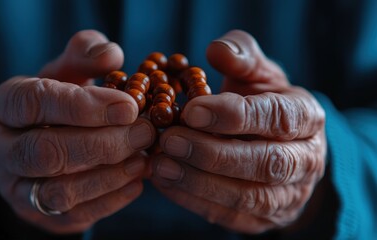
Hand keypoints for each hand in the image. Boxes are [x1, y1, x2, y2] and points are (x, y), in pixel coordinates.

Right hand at [0, 30, 155, 232]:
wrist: (43, 146)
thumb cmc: (59, 104)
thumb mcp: (67, 73)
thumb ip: (85, 56)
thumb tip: (111, 54)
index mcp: (6, 105)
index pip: (33, 102)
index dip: (82, 105)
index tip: (129, 106)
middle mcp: (2, 149)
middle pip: (45, 151)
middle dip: (102, 144)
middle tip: (144, 133)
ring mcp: (17, 187)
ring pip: (58, 190)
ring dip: (108, 176)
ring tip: (144, 159)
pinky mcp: (39, 214)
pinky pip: (74, 215)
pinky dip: (110, 200)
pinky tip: (137, 182)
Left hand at [150, 30, 325, 232]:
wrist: (281, 148)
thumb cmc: (263, 104)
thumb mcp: (258, 74)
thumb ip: (242, 57)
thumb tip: (216, 50)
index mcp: (307, 117)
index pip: (278, 118)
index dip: (236, 115)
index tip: (193, 111)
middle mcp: (306, 161)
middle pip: (266, 163)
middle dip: (214, 153)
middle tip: (171, 140)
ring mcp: (287, 196)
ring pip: (248, 196)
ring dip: (200, 182)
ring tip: (161, 164)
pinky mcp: (263, 219)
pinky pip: (230, 216)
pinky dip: (194, 200)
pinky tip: (166, 181)